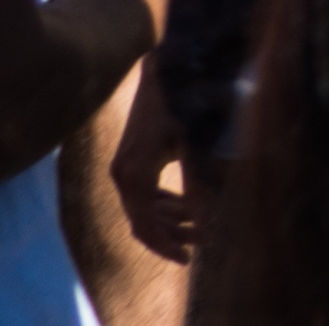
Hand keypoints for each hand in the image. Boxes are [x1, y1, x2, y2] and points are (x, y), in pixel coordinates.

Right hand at [113, 63, 197, 261]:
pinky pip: (145, 193)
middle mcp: (123, 173)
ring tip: (204, 226)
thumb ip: (198, 180)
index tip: (189, 259)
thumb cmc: (185, 101)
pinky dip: (165, 203)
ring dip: (172, 219)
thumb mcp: (195, 141)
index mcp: (134, 174)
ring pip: (144, 208)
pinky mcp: (133, 159)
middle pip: (143, 220)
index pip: (144, 225)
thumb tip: (204, 216)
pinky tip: (188, 206)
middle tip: (206, 240)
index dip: (166, 245)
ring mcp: (125, 166)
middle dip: (174, 233)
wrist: (167, 69)